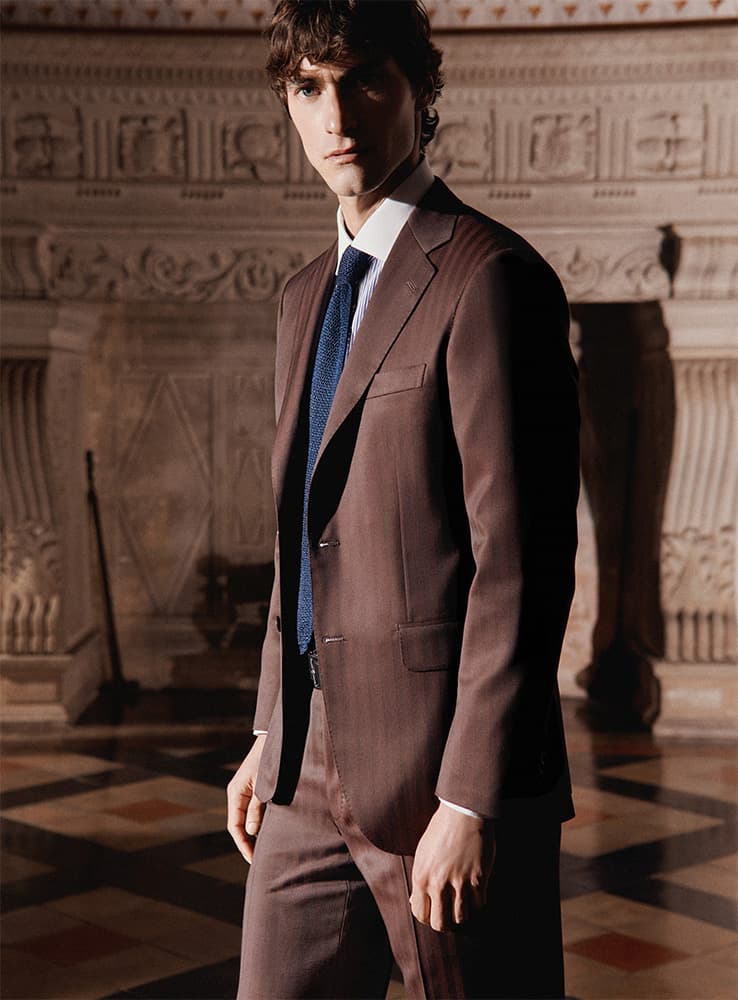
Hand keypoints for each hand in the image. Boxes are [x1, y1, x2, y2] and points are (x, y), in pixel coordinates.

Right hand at [226, 734, 265, 862]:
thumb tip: (250, 832)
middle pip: (238, 825)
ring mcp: (244, 792)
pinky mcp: (253, 790)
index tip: (252, 859)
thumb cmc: (269, 761)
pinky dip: (257, 823)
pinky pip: (252, 811)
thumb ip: (256, 808)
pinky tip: (267, 832)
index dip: (243, 844)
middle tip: (258, 860)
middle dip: (247, 843)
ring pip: (245, 819)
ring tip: (263, 850)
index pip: (235, 827)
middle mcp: (237, 794)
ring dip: (252, 834)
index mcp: (235, 793)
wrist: (274, 740)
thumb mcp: (263, 785)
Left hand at [410, 802, 494, 932]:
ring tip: (463, 903)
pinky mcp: (478, 879)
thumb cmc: (441, 830)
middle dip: (445, 922)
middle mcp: (438, 883)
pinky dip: (478, 904)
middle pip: (440, 924)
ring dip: (463, 914)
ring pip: (461, 918)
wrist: (463, 812)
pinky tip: (476, 894)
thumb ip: (420, 880)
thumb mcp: (423, 854)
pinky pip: (479, 906)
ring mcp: (459, 882)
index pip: (420, 914)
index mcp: (420, 877)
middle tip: (450, 913)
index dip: (428, 917)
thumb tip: (415, 901)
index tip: (435, 912)